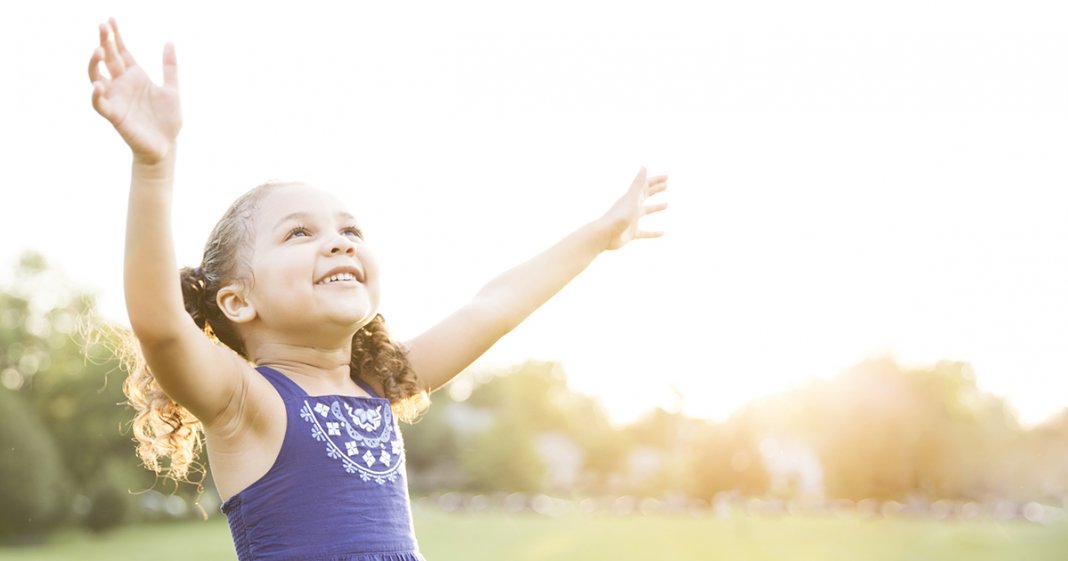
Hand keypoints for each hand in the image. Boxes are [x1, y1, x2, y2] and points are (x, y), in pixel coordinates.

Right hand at [89, 18, 181, 163]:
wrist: (166, 146)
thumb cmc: (167, 120)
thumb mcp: (172, 89)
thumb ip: (169, 67)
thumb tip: (169, 42)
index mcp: (135, 76)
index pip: (122, 51)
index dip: (116, 36)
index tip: (111, 20)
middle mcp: (122, 84)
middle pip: (108, 59)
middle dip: (105, 42)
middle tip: (102, 26)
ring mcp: (116, 98)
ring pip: (96, 77)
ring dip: (95, 64)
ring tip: (99, 51)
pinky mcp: (113, 115)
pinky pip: (99, 103)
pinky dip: (96, 94)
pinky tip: (99, 85)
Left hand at [600, 167, 668, 249]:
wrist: (605, 234)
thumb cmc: (618, 216)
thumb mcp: (631, 199)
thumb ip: (638, 184)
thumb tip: (644, 167)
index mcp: (631, 198)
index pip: (645, 185)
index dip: (655, 180)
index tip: (667, 177)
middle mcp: (632, 207)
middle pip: (645, 195)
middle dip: (655, 189)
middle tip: (666, 185)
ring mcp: (632, 220)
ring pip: (646, 211)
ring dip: (656, 207)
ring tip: (666, 205)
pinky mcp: (632, 233)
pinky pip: (645, 233)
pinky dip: (654, 233)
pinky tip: (662, 234)